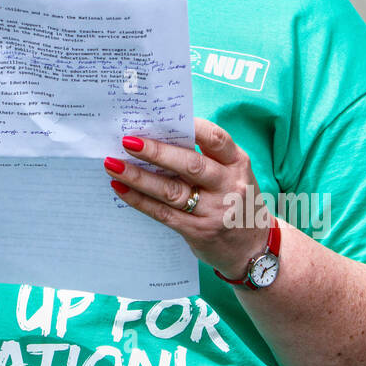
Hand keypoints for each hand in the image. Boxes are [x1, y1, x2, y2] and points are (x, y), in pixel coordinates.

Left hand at [103, 118, 267, 277]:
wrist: (253, 248)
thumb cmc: (234, 199)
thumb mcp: (232, 174)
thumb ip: (205, 157)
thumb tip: (158, 135)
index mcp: (238, 163)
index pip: (216, 139)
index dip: (190, 126)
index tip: (161, 118)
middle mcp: (229, 185)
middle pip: (190, 165)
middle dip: (156, 152)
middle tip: (127, 141)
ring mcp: (214, 211)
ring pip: (171, 190)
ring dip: (138, 176)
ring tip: (113, 164)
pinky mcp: (198, 231)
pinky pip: (163, 213)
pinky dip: (138, 200)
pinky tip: (120, 188)